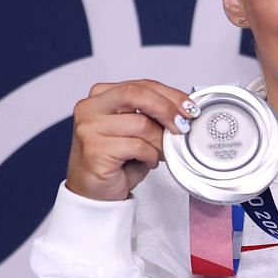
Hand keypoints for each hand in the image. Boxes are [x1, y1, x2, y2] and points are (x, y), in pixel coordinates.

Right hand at [64, 79, 199, 201]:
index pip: (140, 85)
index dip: (169, 95)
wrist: (95, 192)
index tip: (188, 107)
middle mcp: (90, 108)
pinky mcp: (95, 149)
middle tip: (182, 124)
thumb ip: (151, 115)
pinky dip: (150, 155)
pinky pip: (137, 146)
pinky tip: (147, 161)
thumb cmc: (116, 161)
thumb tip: (182, 110)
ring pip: (141, 124)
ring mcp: (89, 128)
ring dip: (159, 141)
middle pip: (136, 94)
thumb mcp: (136, 130)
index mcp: (101, 96)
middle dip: (166, 108)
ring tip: (159, 152)